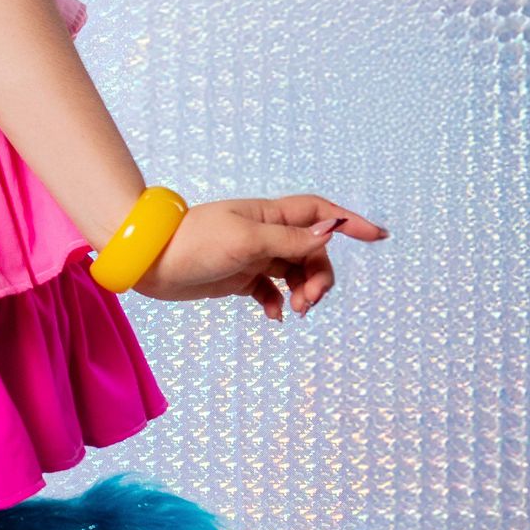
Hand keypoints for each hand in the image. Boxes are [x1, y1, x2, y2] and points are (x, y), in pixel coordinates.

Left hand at [130, 194, 387, 320]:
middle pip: (313, 252)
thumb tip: (331, 232)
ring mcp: (254, 256)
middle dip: (320, 276)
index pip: (320, 214)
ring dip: (303, 291)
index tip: (379, 236)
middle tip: (307, 302)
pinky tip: (274, 316)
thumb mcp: (247, 241)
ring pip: (296, 273)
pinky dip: (278, 303)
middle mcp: (266, 233)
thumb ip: (290, 240)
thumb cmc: (195, 243)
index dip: (350, 223)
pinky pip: (272, 291)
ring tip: (293, 310)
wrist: (150, 262)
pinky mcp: (239, 278)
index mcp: (270, 215)